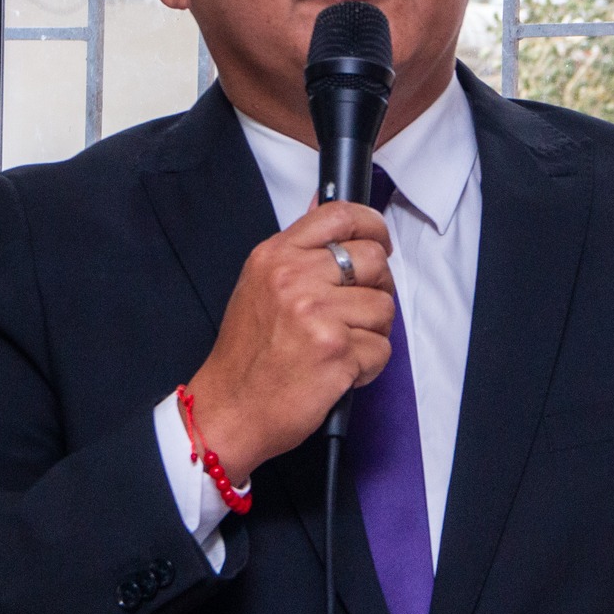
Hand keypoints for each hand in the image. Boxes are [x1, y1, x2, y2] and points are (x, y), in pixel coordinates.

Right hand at [185, 201, 394, 484]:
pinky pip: (382, 349)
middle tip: (358, 310)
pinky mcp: (336, 351)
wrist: (229, 411)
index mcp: (276, 256)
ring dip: (373, 332)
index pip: (340, 215)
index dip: (372, 226)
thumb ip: (297, 249)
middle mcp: (295, 278)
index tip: (379, 242)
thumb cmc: (246, 354)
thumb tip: (322, 202)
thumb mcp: (259, 284)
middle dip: (378, 287)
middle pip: (373, 260)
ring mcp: (317, 314)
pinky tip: (339, 372)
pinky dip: (368, 366)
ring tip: (342, 347)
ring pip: (384, 307)